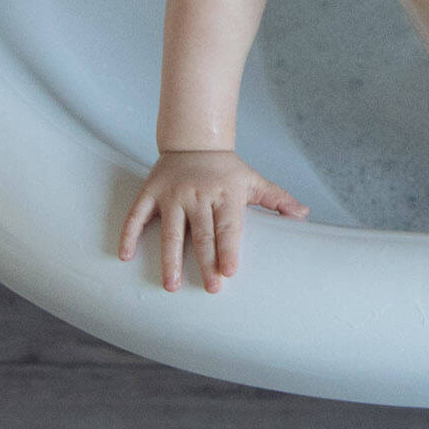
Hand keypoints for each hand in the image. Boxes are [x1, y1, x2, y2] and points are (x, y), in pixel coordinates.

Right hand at [118, 149, 309, 292]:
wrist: (195, 140)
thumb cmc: (227, 169)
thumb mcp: (253, 180)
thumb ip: (276, 199)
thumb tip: (303, 214)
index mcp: (224, 193)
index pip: (228, 226)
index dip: (228, 248)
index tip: (229, 272)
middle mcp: (197, 194)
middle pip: (202, 233)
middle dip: (205, 262)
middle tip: (209, 288)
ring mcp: (172, 194)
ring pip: (171, 230)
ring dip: (169, 259)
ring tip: (170, 285)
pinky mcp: (150, 192)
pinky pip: (137, 215)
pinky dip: (129, 234)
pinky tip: (125, 256)